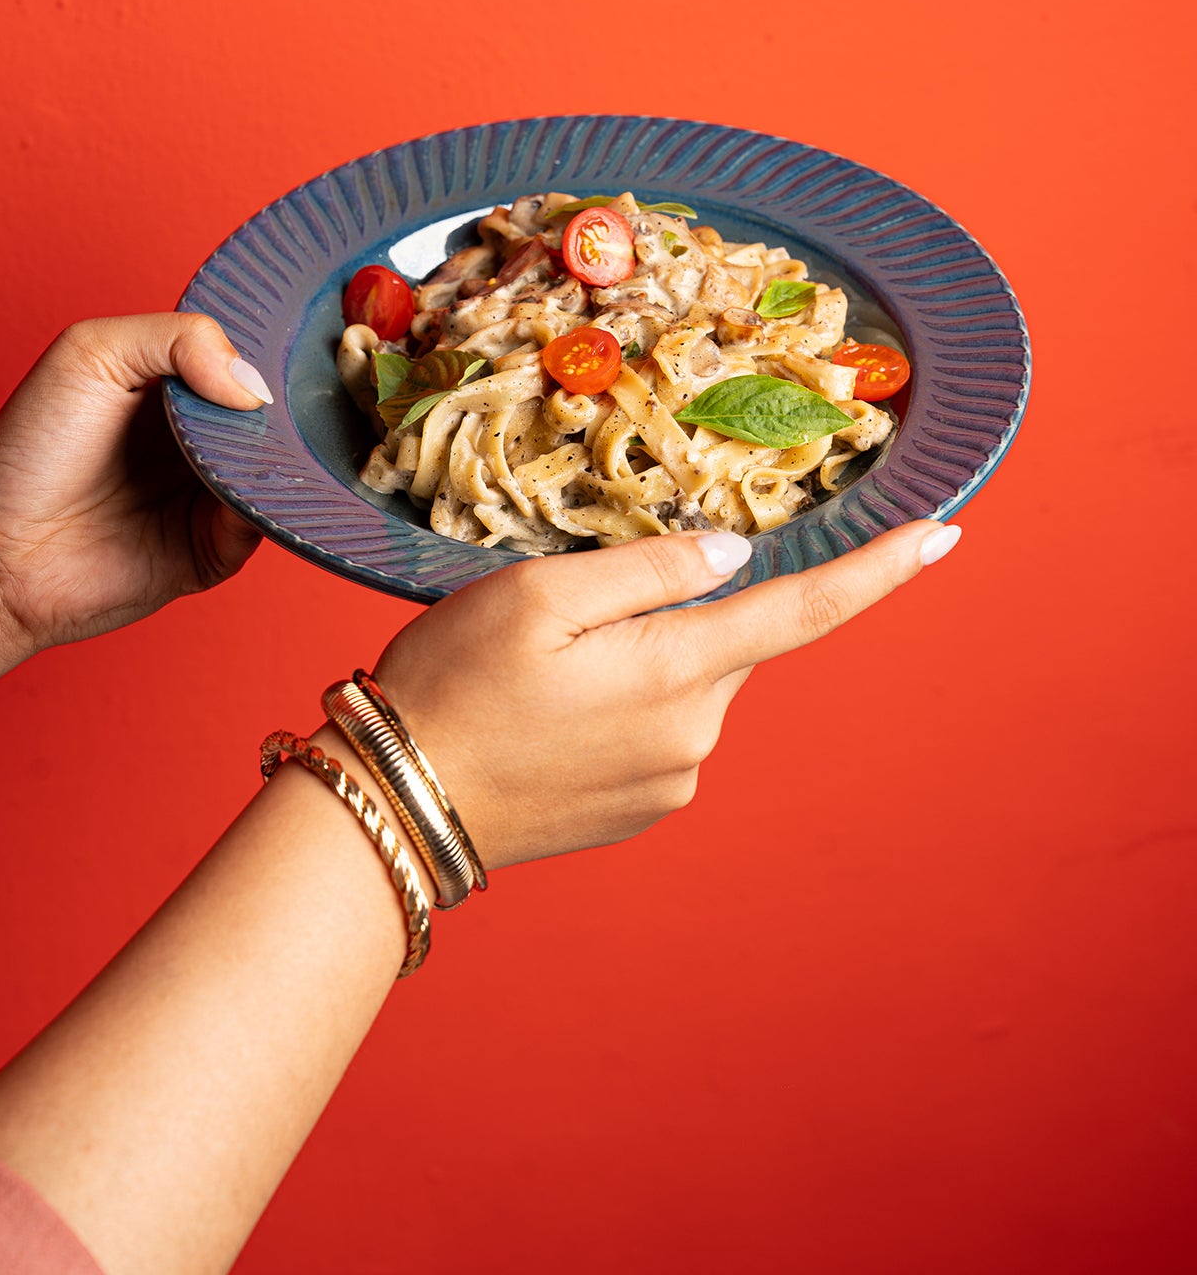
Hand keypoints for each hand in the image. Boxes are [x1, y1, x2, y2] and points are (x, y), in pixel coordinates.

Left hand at [0, 314, 270, 667]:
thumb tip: (253, 386)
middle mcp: (196, 439)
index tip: (286, 353)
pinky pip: (262, 524)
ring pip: (275, 470)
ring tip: (269, 448)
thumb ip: (178, 338)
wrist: (2, 552)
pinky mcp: (214, 548)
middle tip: (285, 405)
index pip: (240, 363)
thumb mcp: (91, 353)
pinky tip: (255, 489)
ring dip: (282, 460)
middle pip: (267, 418)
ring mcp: (208, 494)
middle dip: (281, 411)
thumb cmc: (28, 451)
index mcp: (172, 389)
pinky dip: (269, 507)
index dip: (262, 358)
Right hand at [369, 518, 959, 868]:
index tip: (945, 532)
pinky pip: (661, 729)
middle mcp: (697, 736)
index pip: (804, 609)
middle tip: (567, 617)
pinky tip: (548, 715)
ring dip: (641, 659)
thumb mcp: (538, 594)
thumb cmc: (455, 684)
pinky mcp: (643, 808)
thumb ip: (648, 568)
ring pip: (689, 682)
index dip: (879, 569)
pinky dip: (623, 704)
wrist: (396, 804)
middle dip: (671, 610)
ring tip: (539, 674)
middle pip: (724, 639)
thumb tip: (732, 556)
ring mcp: (672, 782)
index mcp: (679, 671)